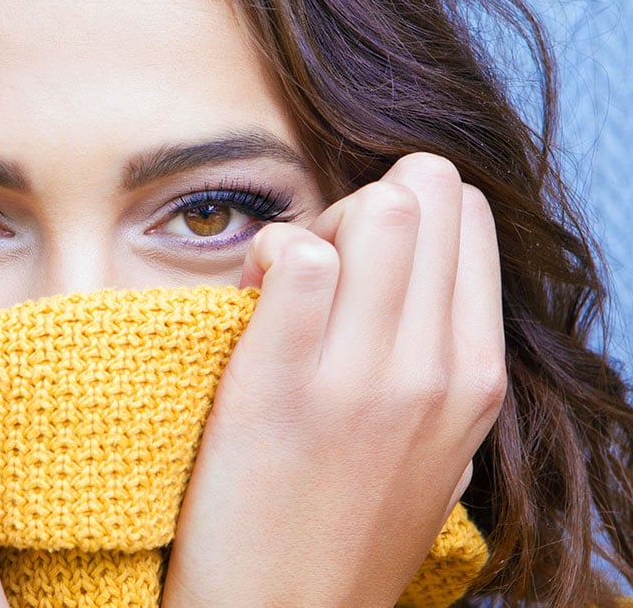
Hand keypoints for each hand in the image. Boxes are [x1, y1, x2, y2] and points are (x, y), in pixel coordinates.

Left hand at [162, 153, 506, 605]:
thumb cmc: (345, 527)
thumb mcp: (431, 450)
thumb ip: (440, 364)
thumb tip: (424, 274)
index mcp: (475, 378)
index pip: (466, 215)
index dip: (404, 211)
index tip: (359, 258)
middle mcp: (434, 371)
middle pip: (422, 197)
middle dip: (363, 203)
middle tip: (319, 260)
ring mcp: (361, 381)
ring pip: (374, 212)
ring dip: (318, 223)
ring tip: (282, 277)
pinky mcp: (278, 389)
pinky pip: (296, 260)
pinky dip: (269, 254)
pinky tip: (249, 290)